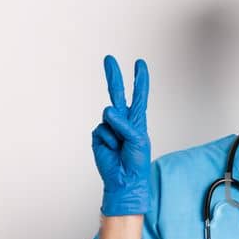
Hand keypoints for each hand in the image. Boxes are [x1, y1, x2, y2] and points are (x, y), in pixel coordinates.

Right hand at [91, 55, 151, 215]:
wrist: (124, 180)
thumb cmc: (136, 161)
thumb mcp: (137, 140)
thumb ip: (124, 123)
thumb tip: (107, 110)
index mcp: (137, 120)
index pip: (139, 95)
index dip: (139, 79)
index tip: (140, 63)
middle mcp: (122, 121)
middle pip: (117, 93)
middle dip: (114, 76)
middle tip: (109, 58)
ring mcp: (109, 127)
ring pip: (108, 115)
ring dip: (116, 131)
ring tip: (121, 146)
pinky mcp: (98, 136)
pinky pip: (101, 130)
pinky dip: (107, 140)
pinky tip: (111, 149)